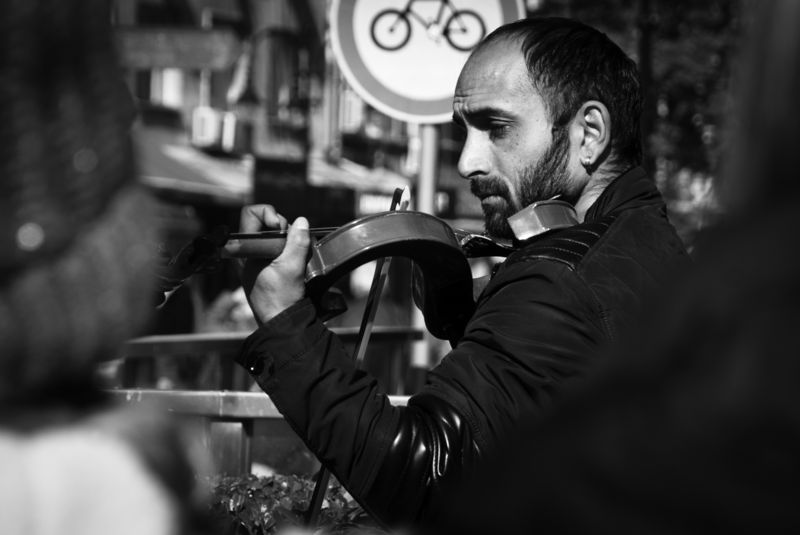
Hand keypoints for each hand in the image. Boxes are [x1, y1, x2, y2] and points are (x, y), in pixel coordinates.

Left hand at [239, 204, 309, 324]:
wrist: (281, 321)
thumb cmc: (280, 298)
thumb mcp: (291, 267)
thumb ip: (297, 242)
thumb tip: (302, 221)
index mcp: (246, 249)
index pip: (251, 214)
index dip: (269, 214)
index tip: (280, 228)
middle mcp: (250, 251)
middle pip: (267, 223)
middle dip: (283, 229)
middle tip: (291, 245)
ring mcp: (259, 259)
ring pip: (276, 236)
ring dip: (289, 241)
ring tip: (296, 256)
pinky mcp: (268, 266)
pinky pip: (280, 248)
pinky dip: (290, 250)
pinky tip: (296, 262)